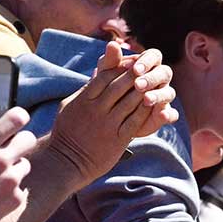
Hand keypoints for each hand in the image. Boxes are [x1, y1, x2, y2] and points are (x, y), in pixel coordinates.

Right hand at [0, 107, 35, 221]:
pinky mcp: (15, 199)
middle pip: (29, 139)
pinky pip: (19, 187)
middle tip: (9, 149)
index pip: (18, 117)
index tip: (14, 122)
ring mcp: (10, 180)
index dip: (17, 119)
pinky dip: (8, 191)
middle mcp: (0, 159)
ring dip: (12, 168)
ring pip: (25, 164)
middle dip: (21, 142)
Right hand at [45, 41, 177, 181]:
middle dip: (134, 76)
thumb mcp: (71, 105)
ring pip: (129, 103)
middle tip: (147, 67)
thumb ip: (86, 90)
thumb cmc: (68, 130)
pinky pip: (135, 121)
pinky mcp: (118, 138)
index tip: (131, 62)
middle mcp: (95, 110)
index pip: (103, 78)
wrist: (68, 160)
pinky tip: (154, 103)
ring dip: (143, 91)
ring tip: (154, 82)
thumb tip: (97, 73)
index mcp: (83, 100)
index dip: (119, 68)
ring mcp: (107, 124)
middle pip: (118, 87)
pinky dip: (146, 111)